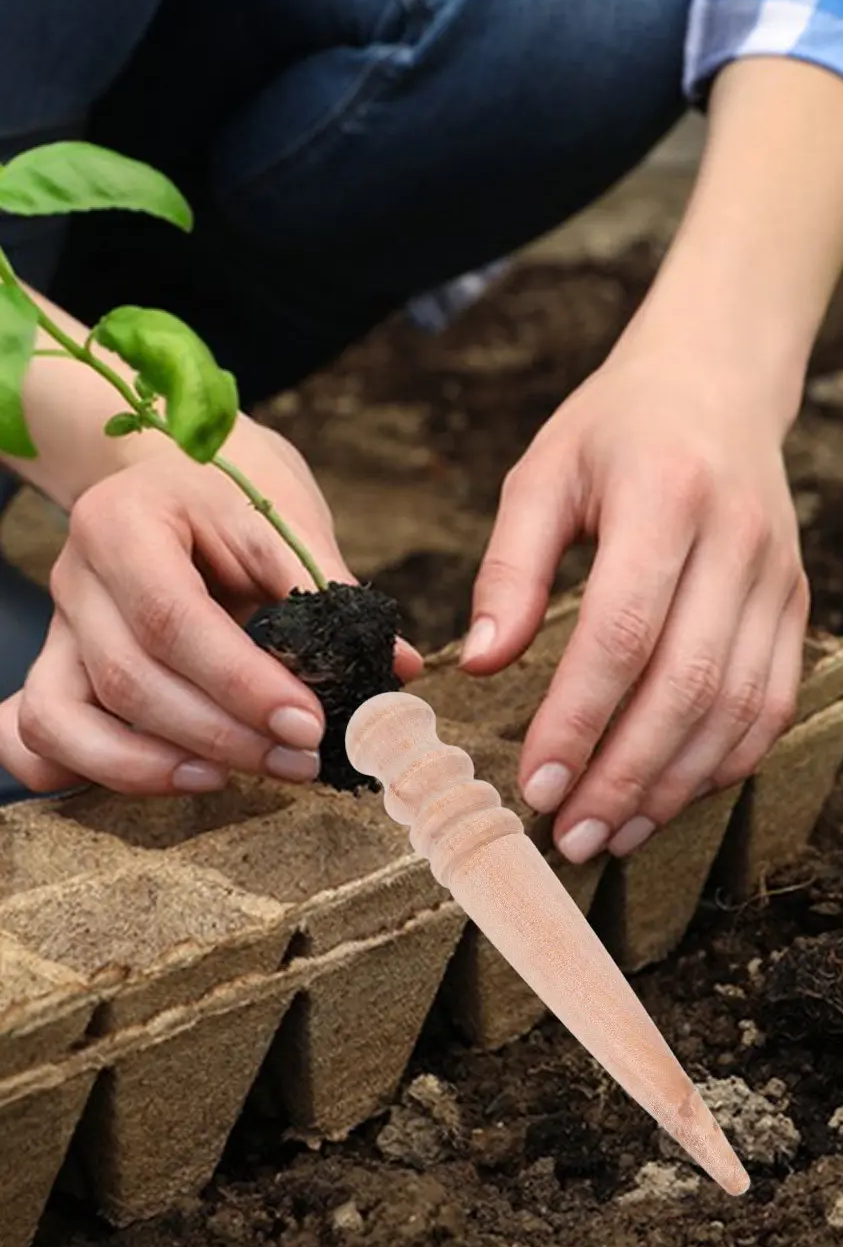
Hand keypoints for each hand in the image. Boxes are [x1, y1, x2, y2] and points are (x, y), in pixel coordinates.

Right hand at [0, 424, 420, 794]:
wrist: (175, 467)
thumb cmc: (233, 493)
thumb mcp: (283, 520)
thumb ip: (331, 594)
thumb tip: (396, 669)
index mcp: (127, 523)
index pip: (174, 620)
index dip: (242, 685)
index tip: (308, 725)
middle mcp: (76, 575)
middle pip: (128, 678)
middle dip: (220, 734)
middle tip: (302, 761)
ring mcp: (59, 624)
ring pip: (68, 717)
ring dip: (153, 767)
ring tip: (237, 779)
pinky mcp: (56, 662)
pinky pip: (42, 731)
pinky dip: (91, 767)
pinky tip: (170, 778)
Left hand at [464, 336, 808, 861]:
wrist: (720, 382)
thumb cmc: (619, 428)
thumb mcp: (544, 472)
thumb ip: (510, 568)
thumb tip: (483, 666)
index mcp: (667, 497)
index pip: (625, 631)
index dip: (580, 718)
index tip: (537, 785)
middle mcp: (738, 541)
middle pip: (689, 684)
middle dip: (627, 774)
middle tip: (572, 836)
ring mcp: (779, 577)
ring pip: (740, 707)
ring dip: (678, 784)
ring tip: (617, 832)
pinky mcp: (797, 603)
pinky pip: (774, 702)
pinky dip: (728, 761)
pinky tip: (675, 794)